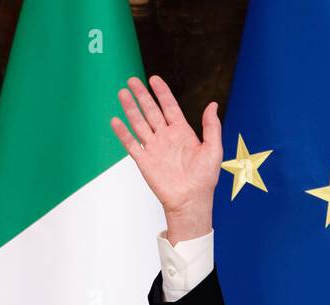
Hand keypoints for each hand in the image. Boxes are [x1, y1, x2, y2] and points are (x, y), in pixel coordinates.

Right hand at [109, 75, 221, 242]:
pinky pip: (131, 144)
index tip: (154, 79)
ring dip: (131, 108)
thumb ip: (212, 126)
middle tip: (132, 80)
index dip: (162, 92)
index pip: (169, 106)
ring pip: (139, 123)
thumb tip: (213, 104)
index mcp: (182, 132)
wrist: (191, 200)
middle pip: (151, 111)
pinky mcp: (144, 161)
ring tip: (122, 93)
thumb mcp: (213, 149)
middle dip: (142, 95)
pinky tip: (115, 121)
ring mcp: (154, 148)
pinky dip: (123, 133)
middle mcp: (166, 137)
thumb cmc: (205, 178)